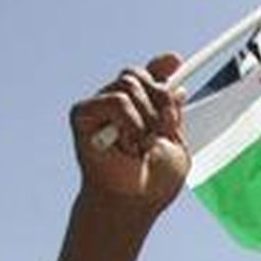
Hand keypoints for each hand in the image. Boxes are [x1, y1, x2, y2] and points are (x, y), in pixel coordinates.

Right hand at [69, 54, 188, 214]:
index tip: (177, 61)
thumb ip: (171, 110)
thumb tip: (176, 79)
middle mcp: (116, 104)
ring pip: (129, 85)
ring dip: (146, 118)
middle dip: (159, 100)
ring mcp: (98, 108)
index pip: (147, 76)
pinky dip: (130, 122)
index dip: (160, 67)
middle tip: (163, 130)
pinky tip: (127, 144)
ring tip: (141, 146)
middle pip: (138, 74)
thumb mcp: (174, 141)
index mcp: (139, 109)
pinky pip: (116, 101)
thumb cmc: (155, 180)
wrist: (136, 200)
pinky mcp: (83, 114)